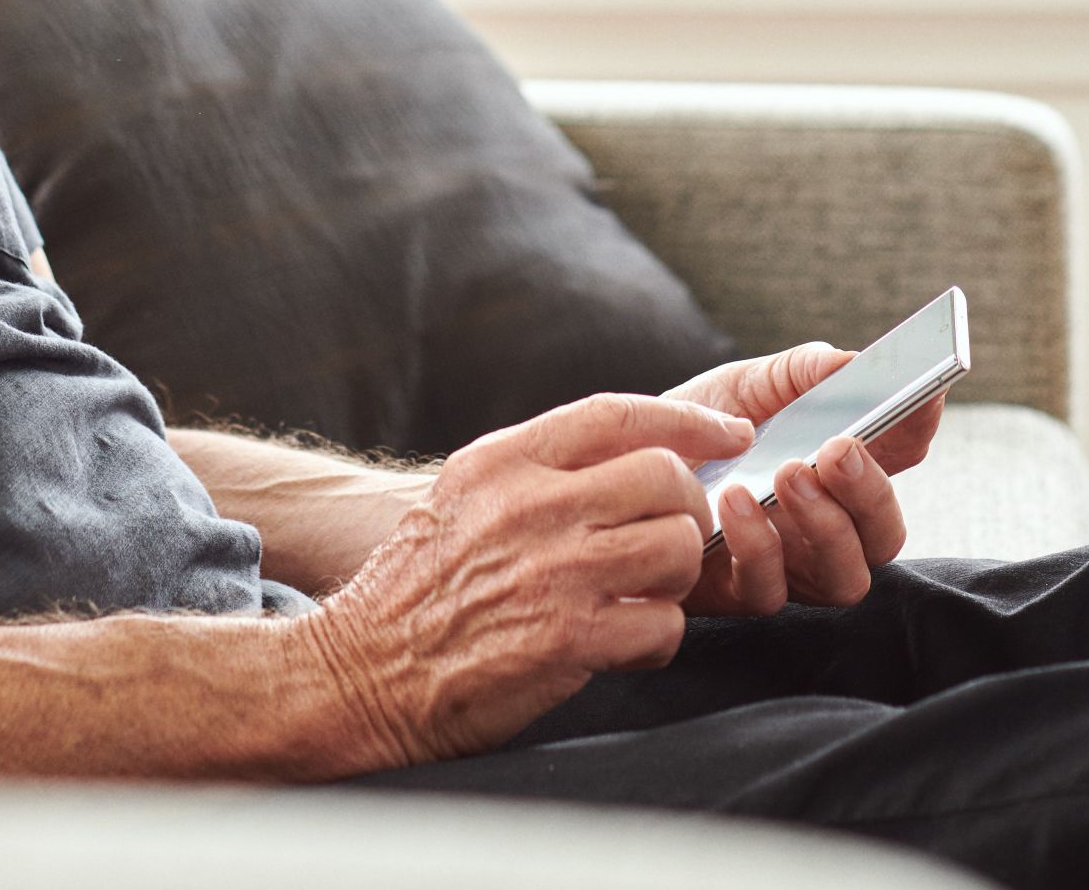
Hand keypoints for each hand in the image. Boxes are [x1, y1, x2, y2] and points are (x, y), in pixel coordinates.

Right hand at [298, 394, 754, 765]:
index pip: (617, 414)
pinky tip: (621, 646)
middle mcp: (529, 506)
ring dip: (673, 579)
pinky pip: (664, 624)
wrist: (358, 675)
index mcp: (501, 462)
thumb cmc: (413, 593)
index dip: (688, 421)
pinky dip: (656, 639)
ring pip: (678, 547)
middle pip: (666, 478)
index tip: (730, 434)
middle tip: (663, 544)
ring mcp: (554, 572)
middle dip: (683, 512)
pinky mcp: (569, 639)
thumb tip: (635, 457)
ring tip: (637, 598)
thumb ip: (535, 473)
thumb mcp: (460, 500)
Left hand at [660, 343, 940, 615]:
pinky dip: (759, 544)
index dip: (918, 427)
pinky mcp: (742, 593)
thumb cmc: (698, 428)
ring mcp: (792, 568)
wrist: (622, 466)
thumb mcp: (747, 385)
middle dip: (871, 492)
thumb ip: (800, 373)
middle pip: (885, 533)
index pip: (904, 455)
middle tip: (836, 450)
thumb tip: (851, 362)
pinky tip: (735, 501)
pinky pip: (770, 589)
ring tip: (787, 474)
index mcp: (841, 470)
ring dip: (824, 525)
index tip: (918, 397)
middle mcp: (830, 527)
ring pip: (845, 577)